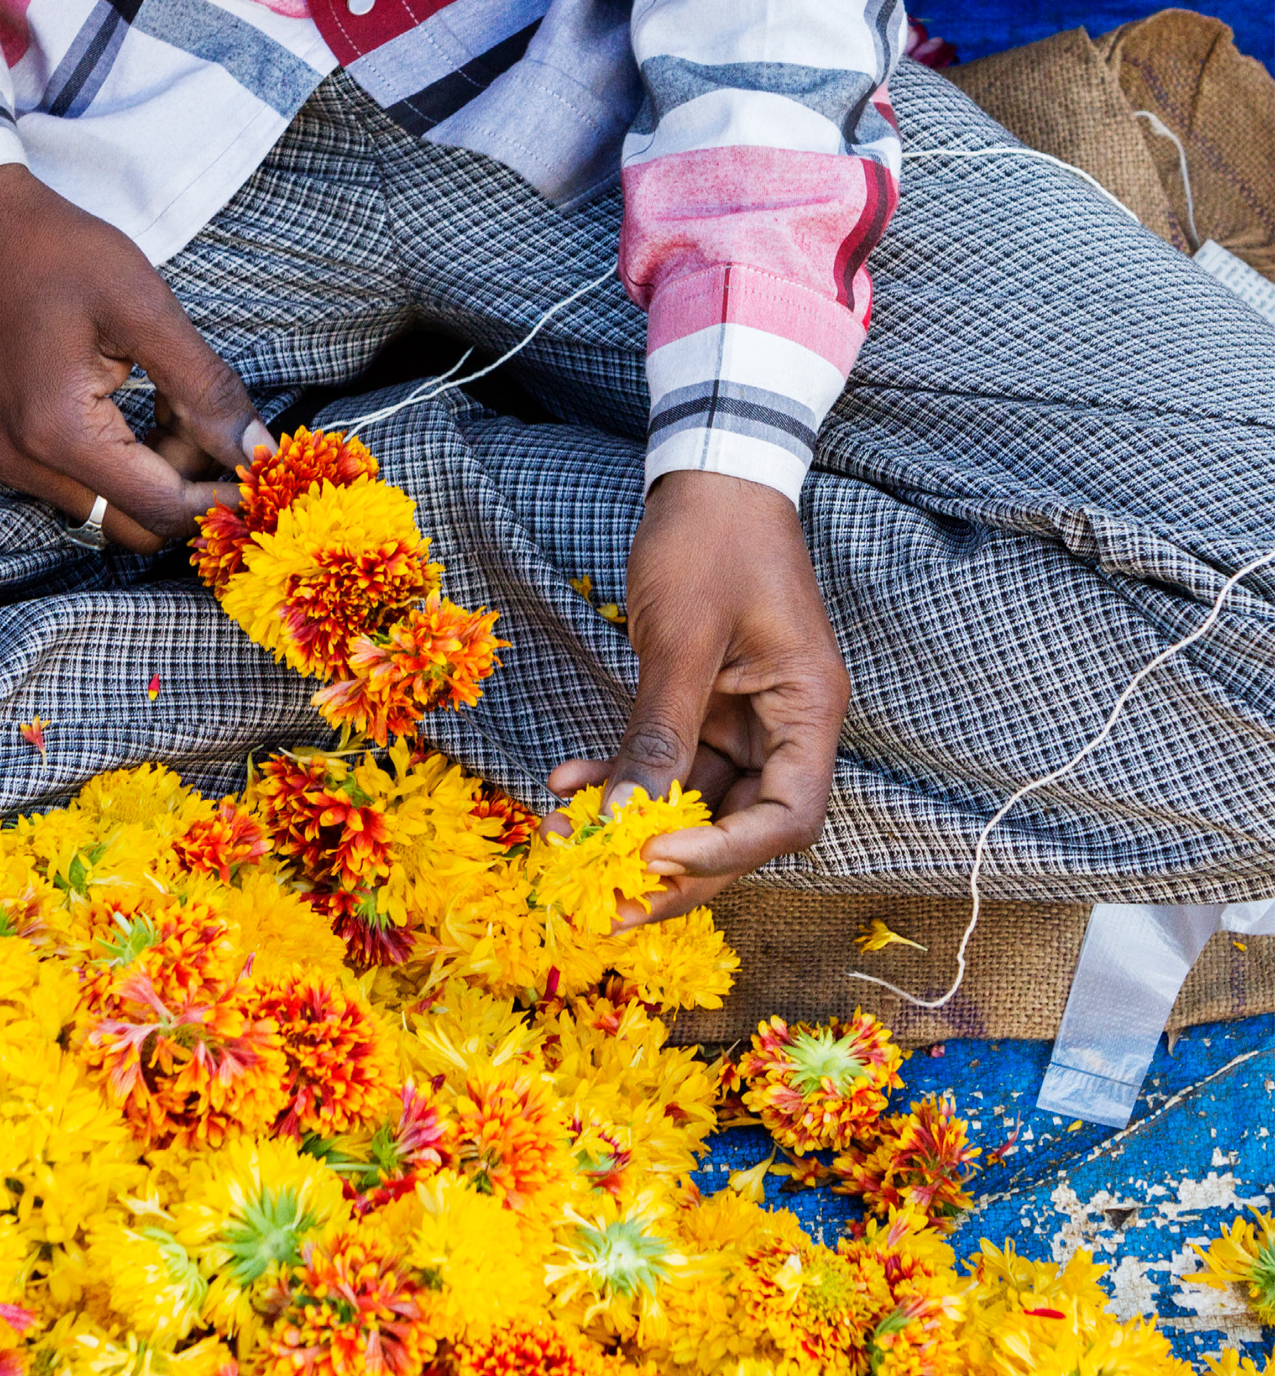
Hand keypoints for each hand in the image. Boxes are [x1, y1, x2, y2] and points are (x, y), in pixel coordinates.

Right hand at [0, 164, 274, 551]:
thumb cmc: (59, 250)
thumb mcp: (146, 308)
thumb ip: (205, 388)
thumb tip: (256, 451)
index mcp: (58, 433)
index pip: (161, 507)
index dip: (221, 500)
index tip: (264, 473)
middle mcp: (26, 464)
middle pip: (138, 526)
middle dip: (189, 489)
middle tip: (211, 422)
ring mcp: (12, 462)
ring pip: (115, 510)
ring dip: (161, 475)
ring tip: (174, 400)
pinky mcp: (12, 450)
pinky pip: (89, 487)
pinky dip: (131, 463)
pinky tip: (146, 406)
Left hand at [545, 471, 848, 922]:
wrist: (709, 475)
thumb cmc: (711, 541)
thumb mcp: (682, 641)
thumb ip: (659, 732)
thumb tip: (625, 821)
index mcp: (807, 712)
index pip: (786, 817)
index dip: (723, 851)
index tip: (652, 856)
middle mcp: (784, 728)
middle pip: (741, 828)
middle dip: (671, 866)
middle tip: (606, 901)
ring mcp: (744, 721)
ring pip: (694, 802)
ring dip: (633, 826)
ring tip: (568, 843)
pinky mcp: (704, 708)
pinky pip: (666, 762)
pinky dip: (621, 776)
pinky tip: (567, 782)